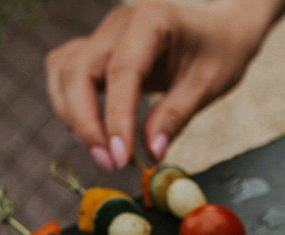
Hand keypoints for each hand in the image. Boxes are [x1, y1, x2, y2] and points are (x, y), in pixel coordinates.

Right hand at [45, 0, 284, 169]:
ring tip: (101, 151)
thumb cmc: (220, 52)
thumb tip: (150, 154)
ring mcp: (103, 34)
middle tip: (109, 163)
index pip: (122, 72)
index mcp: (151, 21)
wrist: (220, 29)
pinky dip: (69, 103)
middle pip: (78, 70)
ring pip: (64, 70)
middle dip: (85, 122)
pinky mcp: (96, 48)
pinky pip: (66, 71)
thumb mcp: (207, 85)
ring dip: (71, 114)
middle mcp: (119, 23)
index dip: (116, 118)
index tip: (120, 158)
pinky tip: (90, 130)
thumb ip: (176, 117)